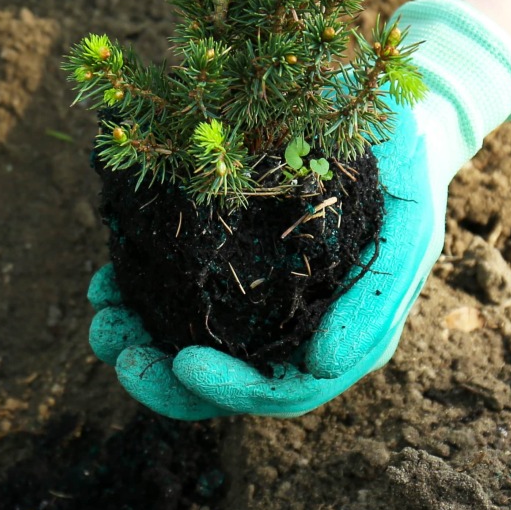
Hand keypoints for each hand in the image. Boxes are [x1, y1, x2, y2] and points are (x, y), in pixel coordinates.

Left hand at [86, 0, 510, 419]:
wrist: (397, 121)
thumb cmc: (405, 168)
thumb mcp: (408, 220)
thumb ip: (374, 294)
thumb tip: (321, 361)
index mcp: (346, 339)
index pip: (280, 388)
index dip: (230, 388)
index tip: (182, 363)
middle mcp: (299, 335)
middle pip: (226, 384)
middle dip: (163, 379)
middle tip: (116, 350)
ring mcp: (262, 308)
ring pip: (192, 350)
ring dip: (139, 342)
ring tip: (101, 318)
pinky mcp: (232, 274)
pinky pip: (178, 304)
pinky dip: (139, 299)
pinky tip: (104, 282)